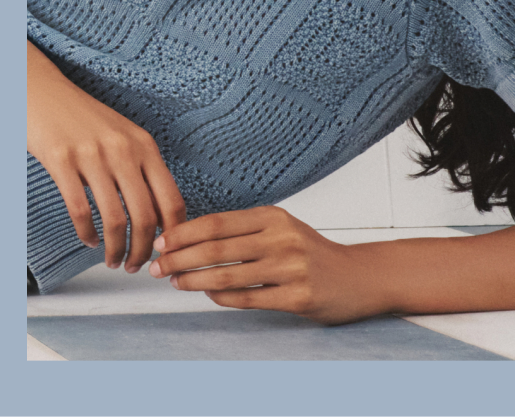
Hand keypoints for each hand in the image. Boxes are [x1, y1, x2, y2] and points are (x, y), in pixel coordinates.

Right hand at [27, 41, 185, 271]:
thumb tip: (159, 214)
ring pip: (115, 219)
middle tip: (137, 267)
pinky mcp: (62, 162)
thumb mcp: (125, 136)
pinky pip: (81, 211)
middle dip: (143, 251)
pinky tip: (90, 240)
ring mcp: (93, 156)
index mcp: (145, 146)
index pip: (172, 199)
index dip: (173, 233)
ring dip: (117, 250)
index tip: (167, 251)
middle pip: (146, 216)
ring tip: (114, 261)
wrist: (45, 94)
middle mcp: (124, 150)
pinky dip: (88, 234)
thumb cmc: (86, 120)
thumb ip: (142, 168)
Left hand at [148, 206, 385, 324]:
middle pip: (217, 248)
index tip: (160, 241)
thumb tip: (192, 238)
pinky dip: (222, 298)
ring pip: (229, 275)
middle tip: (156, 266)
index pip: (218, 222)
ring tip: (174, 282)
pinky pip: (249, 299)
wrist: (358, 276)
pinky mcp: (298, 296)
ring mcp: (291, 267)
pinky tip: (207, 295)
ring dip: (193, 280)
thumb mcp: (282, 228)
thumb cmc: (312, 252)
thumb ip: (244, 231)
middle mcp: (282, 238)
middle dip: (180, 258)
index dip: (184, 232)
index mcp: (274, 216)